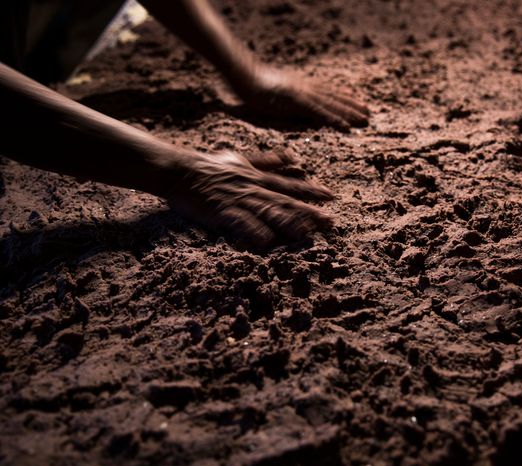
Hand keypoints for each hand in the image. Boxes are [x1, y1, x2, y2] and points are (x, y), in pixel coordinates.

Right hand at [166, 149, 333, 249]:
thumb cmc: (209, 166)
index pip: (289, 185)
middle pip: (285, 201)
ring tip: (306, 234)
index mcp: (257, 177)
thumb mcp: (241, 159)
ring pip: (268, 212)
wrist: (179, 169)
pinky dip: (254, 231)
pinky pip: (241, 223)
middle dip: (308, 212)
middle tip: (329, 221)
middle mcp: (253, 188)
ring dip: (287, 223)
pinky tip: (267, 243)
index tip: (331, 196)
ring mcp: (238, 200)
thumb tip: (289, 157)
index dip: (311, 191)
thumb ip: (266, 161)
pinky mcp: (223, 211)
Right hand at [232, 66, 368, 128]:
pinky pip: (320, 114)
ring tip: (364, 120)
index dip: (343, 96)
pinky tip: (347, 127)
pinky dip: (335, 120)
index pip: (326, 90)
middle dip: (351, 105)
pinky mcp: (297, 102)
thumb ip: (286, 95)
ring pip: (331, 105)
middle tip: (368, 113)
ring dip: (349, 113)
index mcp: (301, 84)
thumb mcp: (274, 89)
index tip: (356, 101)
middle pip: (333, 97)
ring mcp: (303, 94)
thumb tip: (292, 102)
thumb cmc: (253, 83)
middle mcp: (306, 87)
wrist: (244, 75)